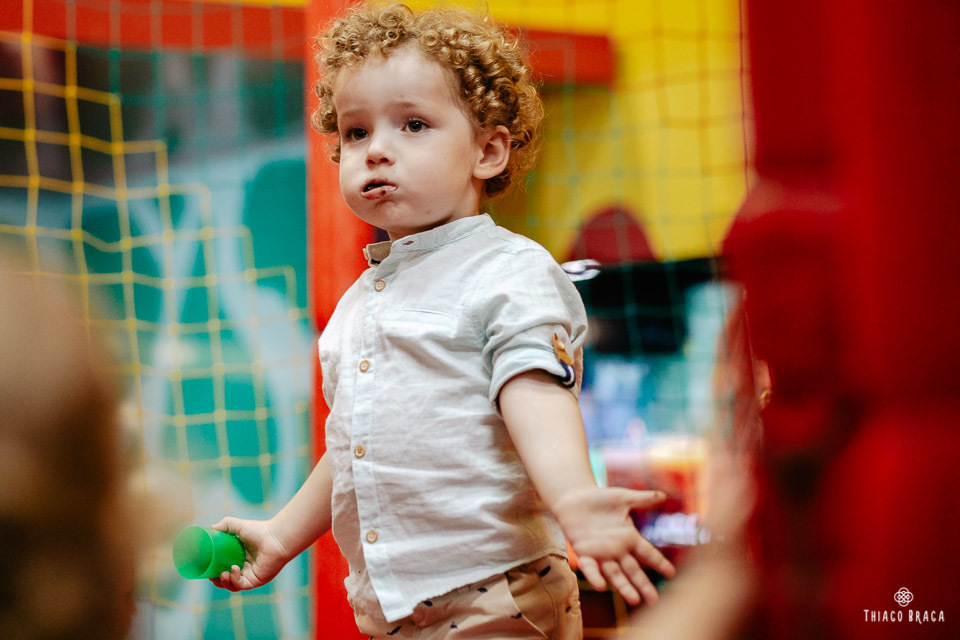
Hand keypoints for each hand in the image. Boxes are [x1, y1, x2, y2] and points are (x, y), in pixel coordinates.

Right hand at [208, 517, 291, 591]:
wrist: (277, 537)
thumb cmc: (261, 531)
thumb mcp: (239, 526)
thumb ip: (225, 525)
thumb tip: (211, 527)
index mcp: (240, 559)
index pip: (224, 569)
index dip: (214, 572)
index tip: (206, 569)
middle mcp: (245, 569)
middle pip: (227, 581)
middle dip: (217, 581)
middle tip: (211, 576)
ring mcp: (251, 576)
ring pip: (232, 586)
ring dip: (224, 582)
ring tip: (223, 573)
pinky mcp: (256, 580)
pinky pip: (241, 585)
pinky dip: (234, 579)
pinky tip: (233, 569)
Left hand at [554, 487, 676, 605]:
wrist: (574, 497)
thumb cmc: (600, 499)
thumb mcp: (624, 498)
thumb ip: (643, 499)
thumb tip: (664, 496)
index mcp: (629, 538)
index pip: (647, 553)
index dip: (659, 563)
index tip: (672, 575)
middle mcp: (617, 550)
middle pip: (633, 570)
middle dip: (643, 585)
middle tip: (655, 601)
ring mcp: (600, 553)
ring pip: (614, 573)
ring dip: (623, 587)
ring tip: (634, 600)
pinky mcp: (583, 551)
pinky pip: (590, 566)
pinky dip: (594, 576)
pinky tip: (600, 587)